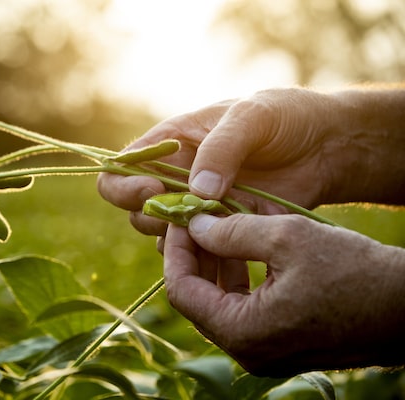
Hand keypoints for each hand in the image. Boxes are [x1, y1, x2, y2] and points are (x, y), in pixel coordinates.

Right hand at [98, 87, 404, 235]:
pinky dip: (207, 257)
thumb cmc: (284, 117)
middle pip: (136, 210)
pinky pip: (200, 251)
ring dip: (180, 241)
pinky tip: (231, 251)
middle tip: (187, 216)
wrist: (326, 146)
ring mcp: (198, 207)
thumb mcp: (251, 118)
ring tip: (215, 232)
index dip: (126, 185)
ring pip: (165, 236)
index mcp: (170, 144)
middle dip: (153, 217)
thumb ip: (221, 149)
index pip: (122, 169)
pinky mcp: (223, 230)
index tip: (154, 189)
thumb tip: (196, 193)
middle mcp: (175, 178)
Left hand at [163, 213, 404, 375]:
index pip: (182, 290)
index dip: (176, 249)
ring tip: (221, 223)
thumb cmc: (355, 271)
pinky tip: (245, 245)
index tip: (179, 217)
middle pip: (198, 297)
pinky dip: (240, 276)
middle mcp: (248, 351)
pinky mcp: (281, 343)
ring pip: (221, 301)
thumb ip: (231, 231)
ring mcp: (265, 351)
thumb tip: (194, 224)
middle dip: (196, 253)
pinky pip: (245, 308)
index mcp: (243, 333)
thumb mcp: (287, 238)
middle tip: (197, 217)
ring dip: (217, 262)